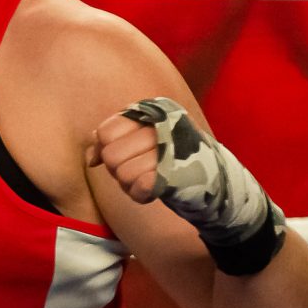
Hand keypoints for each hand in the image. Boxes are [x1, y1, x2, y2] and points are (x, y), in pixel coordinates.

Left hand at [88, 97, 286, 275]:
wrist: (217, 187)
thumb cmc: (173, 163)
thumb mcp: (142, 144)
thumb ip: (112, 143)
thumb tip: (90, 159)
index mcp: (156, 110)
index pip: (105, 132)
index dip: (107, 152)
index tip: (126, 158)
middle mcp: (165, 123)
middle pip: (111, 155)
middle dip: (120, 172)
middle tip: (143, 172)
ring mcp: (173, 147)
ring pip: (122, 174)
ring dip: (131, 186)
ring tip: (153, 181)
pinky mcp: (178, 172)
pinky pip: (138, 189)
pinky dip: (142, 196)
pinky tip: (157, 191)